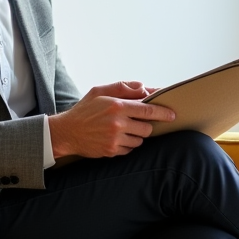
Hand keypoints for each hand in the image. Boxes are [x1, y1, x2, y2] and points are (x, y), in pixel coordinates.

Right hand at [49, 81, 174, 158]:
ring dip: (136, 135)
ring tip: (123, 129)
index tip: (172, 115)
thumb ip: (123, 87)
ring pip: (140, 140)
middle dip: (146, 125)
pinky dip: (127, 144)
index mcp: (116, 106)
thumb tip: (144, 88)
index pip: (148, 110)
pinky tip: (116, 138)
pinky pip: (130, 149)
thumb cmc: (84, 110)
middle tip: (137, 122)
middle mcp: (117, 123)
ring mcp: (115, 139)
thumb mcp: (99, 91)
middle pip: (147, 128)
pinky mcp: (112, 151)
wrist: (66, 132)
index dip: (163, 113)